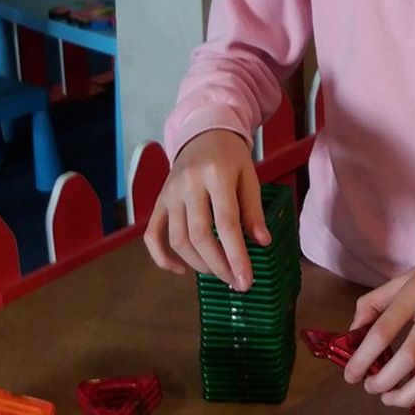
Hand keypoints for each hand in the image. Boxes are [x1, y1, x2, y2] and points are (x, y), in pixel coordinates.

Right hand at [144, 129, 269, 290]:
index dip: (236, 256)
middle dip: (218, 265)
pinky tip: (182, 270)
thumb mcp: (249, 176)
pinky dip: (162, 258)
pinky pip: (153, 235)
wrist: (203, 133)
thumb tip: (262, 243)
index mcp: (216, 175)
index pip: (226, 223)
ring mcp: (169, 193)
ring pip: (177, 239)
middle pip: (199, 235)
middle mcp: (188, 184)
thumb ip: (253, 210)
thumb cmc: (231, 156)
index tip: (246, 281)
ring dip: (198, 264)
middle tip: (235, 282)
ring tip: (219, 272)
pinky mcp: (158, 200)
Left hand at [342, 246, 414, 407]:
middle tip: (369, 387)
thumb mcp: (403, 278)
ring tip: (388, 398)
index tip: (350, 374)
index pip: (384, 330)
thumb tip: (353, 334)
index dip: (363, 357)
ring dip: (406, 394)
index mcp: (414, 293)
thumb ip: (375, 303)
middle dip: (384, 380)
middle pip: (408, 356)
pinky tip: (410, 392)